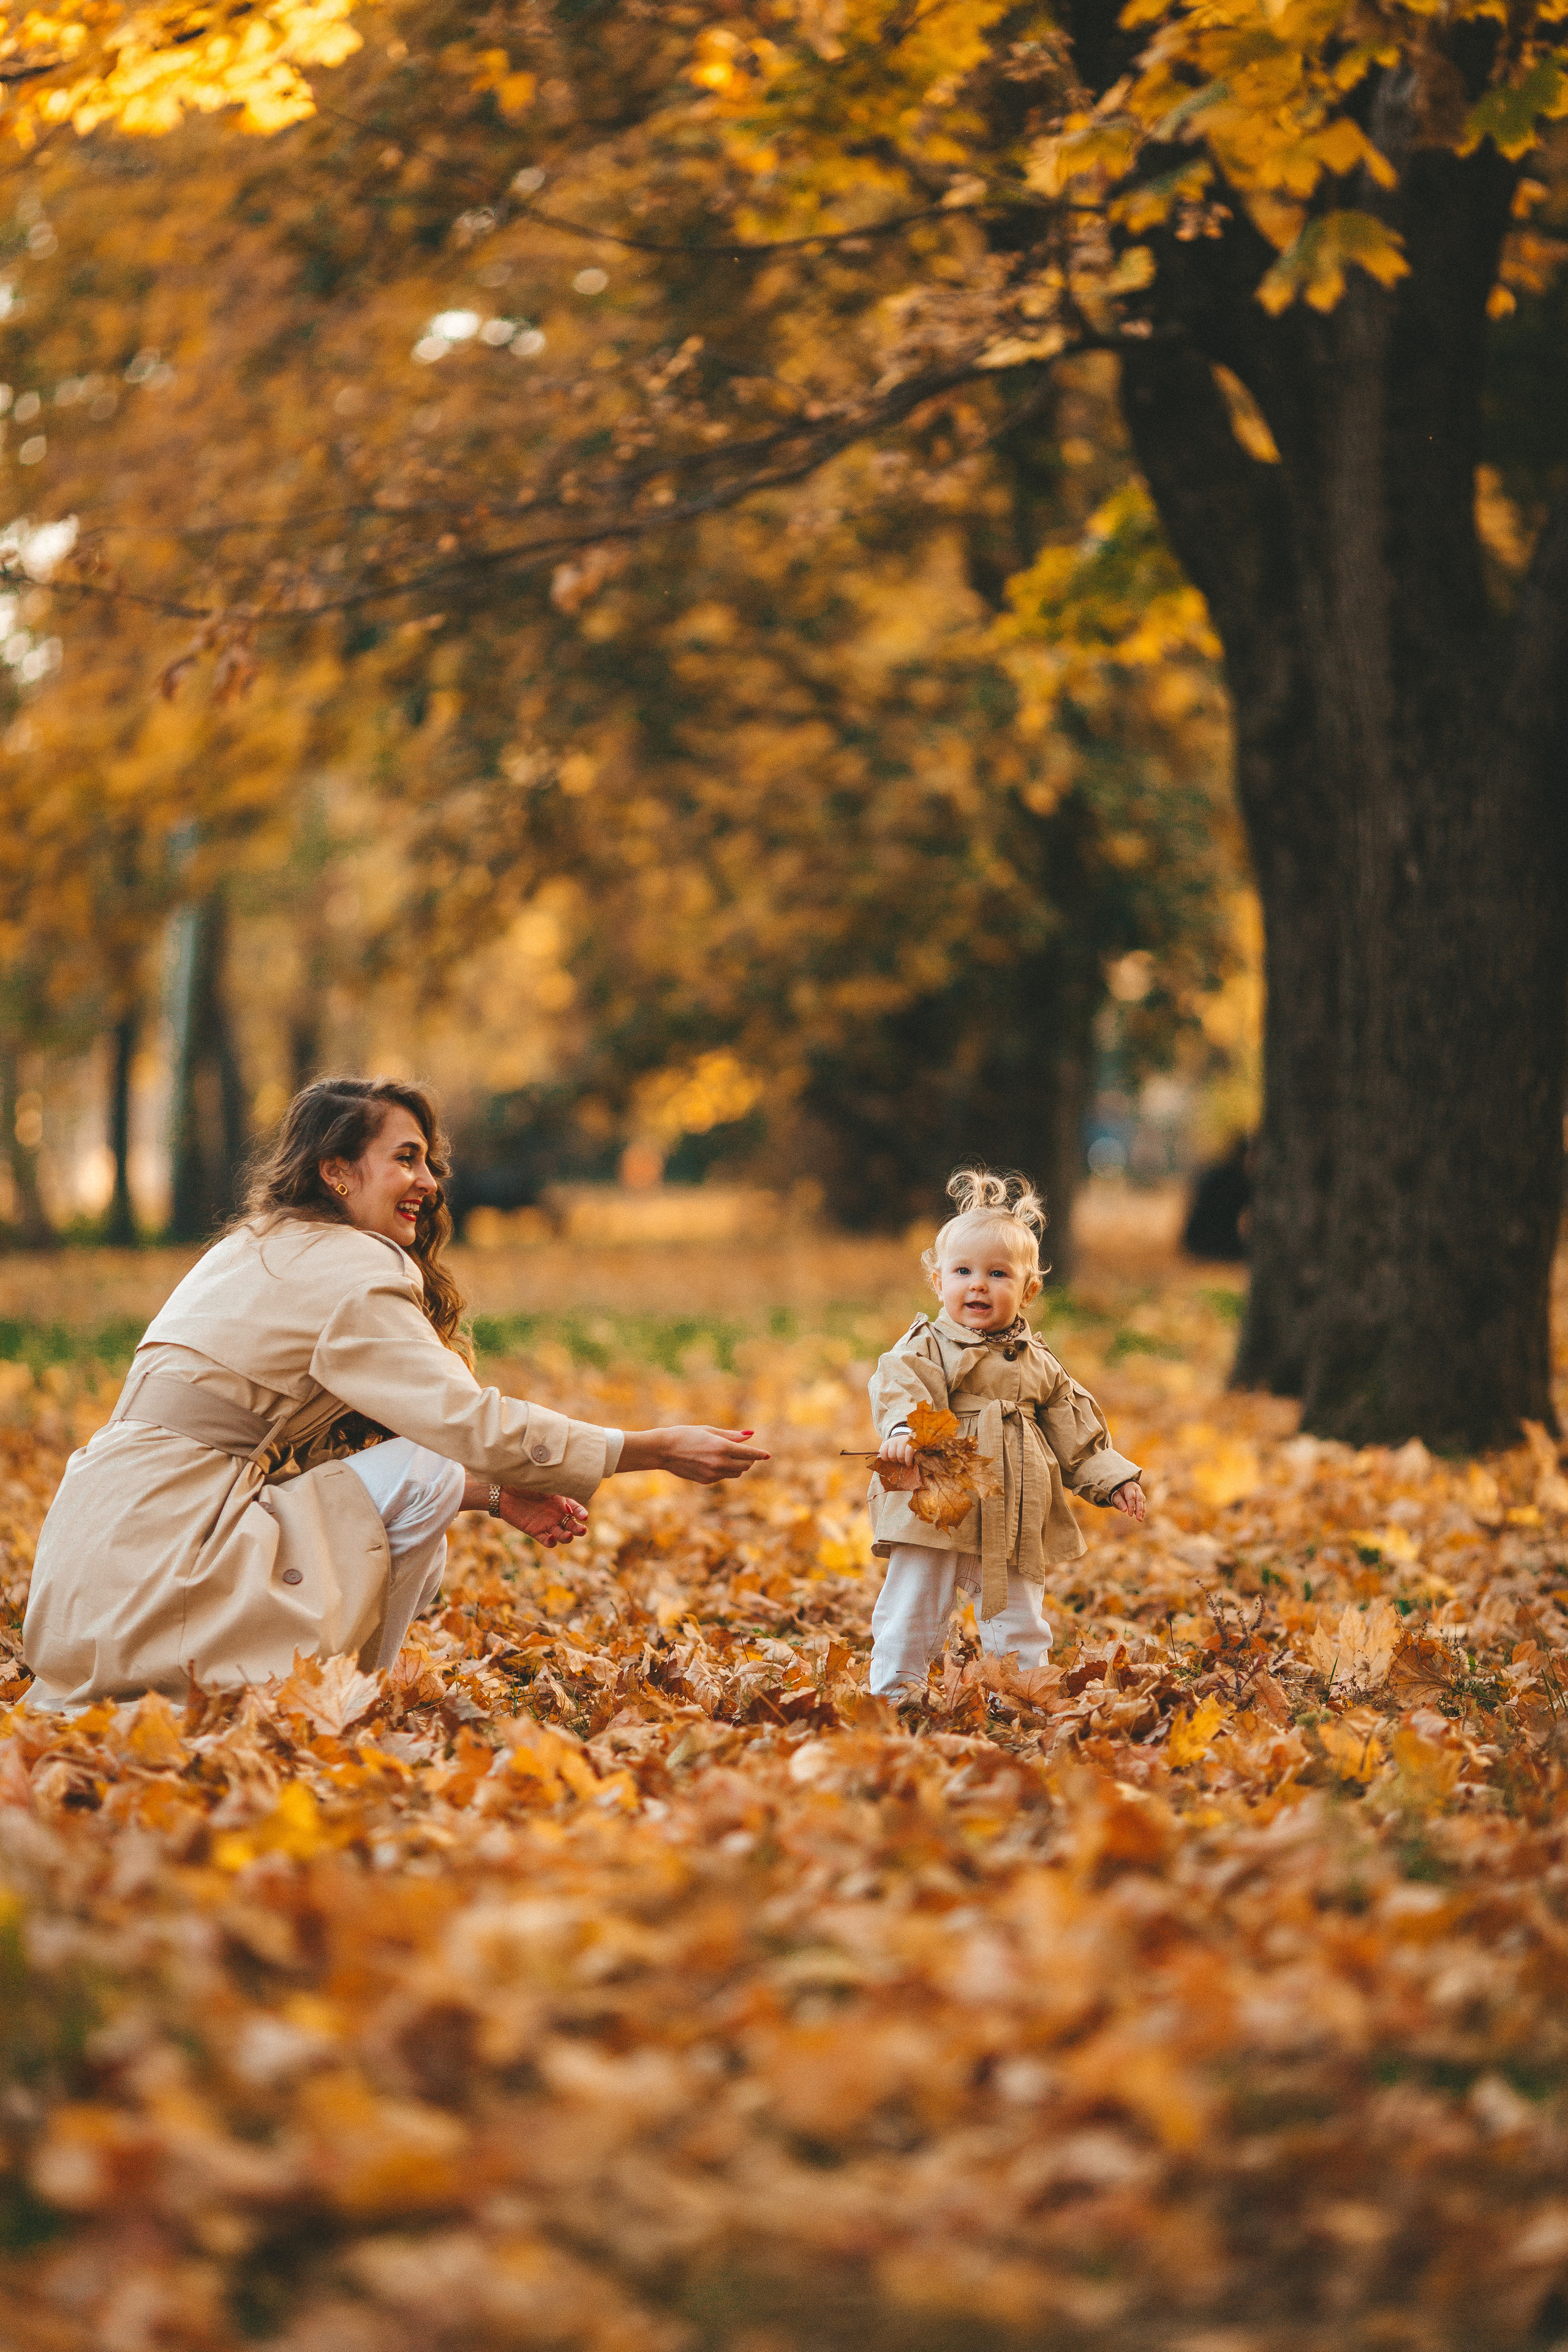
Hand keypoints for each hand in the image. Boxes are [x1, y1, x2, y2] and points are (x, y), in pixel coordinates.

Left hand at [463, 1478, 587, 1545]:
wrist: (503, 1492)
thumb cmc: (522, 1483)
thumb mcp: (539, 1480)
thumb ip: (552, 1482)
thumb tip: (565, 1475)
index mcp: (559, 1500)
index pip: (575, 1508)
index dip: (581, 1512)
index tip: (584, 1516)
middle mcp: (555, 1513)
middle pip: (572, 1525)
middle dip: (579, 1529)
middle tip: (582, 1530)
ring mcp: (546, 1523)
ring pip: (562, 1535)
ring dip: (567, 1537)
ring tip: (568, 1536)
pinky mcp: (535, 1531)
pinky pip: (546, 1540)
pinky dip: (551, 1542)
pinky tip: (551, 1538)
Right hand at [617, 1426, 769, 1482]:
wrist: (663, 1450)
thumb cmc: (685, 1434)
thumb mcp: (709, 1430)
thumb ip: (732, 1435)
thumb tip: (751, 1435)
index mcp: (722, 1448)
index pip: (749, 1454)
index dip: (760, 1454)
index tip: (767, 1455)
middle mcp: (720, 1463)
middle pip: (746, 1465)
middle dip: (749, 1459)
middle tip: (745, 1451)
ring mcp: (713, 1474)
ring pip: (736, 1473)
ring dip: (739, 1466)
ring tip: (730, 1456)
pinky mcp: (706, 1481)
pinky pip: (724, 1477)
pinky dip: (725, 1470)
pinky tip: (714, 1462)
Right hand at [876, 1431, 915, 1466]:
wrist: (901, 1437)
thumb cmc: (909, 1448)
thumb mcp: (915, 1450)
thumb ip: (916, 1455)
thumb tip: (916, 1465)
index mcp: (911, 1442)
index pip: (909, 1451)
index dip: (909, 1461)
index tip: (910, 1465)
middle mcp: (902, 1440)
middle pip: (900, 1455)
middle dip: (901, 1461)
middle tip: (903, 1461)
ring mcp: (894, 1441)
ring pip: (891, 1455)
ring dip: (894, 1460)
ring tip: (897, 1459)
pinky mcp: (886, 1443)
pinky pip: (883, 1453)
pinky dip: (885, 1458)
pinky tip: (889, 1458)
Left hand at [1110, 1480, 1146, 1522]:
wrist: (1122, 1486)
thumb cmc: (1118, 1491)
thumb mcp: (1116, 1496)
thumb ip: (1120, 1502)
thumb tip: (1124, 1510)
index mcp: (1130, 1487)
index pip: (1131, 1497)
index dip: (1131, 1506)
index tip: (1130, 1515)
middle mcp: (1137, 1489)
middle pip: (1139, 1499)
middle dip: (1139, 1510)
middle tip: (1138, 1519)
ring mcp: (1140, 1493)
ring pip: (1143, 1502)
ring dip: (1142, 1511)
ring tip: (1140, 1519)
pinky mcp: (1142, 1498)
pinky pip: (1143, 1504)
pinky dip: (1142, 1511)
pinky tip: (1141, 1517)